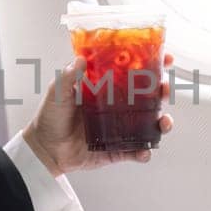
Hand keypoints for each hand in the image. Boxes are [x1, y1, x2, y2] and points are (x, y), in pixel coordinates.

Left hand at [23, 53, 175, 175]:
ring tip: (163, 122)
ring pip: (149, 124)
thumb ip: (69, 76)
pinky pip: (136, 151)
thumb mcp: (58, 91)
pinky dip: (144, 152)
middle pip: (148, 96)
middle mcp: (117, 106)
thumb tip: (80, 59)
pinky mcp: (117, 150)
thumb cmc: (50, 117)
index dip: (152, 64)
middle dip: (163, 91)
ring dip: (162, 122)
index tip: (165, 57)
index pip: (133, 72)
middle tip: (165, 89)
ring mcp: (120, 128)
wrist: (44, 148)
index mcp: (107, 88)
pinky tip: (144, 151)